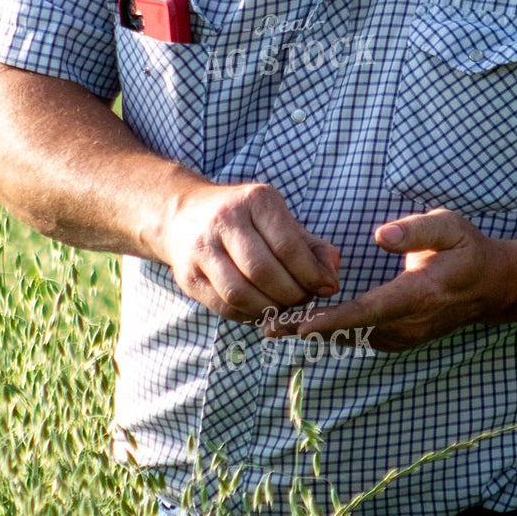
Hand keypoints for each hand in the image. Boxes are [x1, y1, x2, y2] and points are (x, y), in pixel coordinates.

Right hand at [155, 177, 339, 320]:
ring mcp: (201, 248)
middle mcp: (224, 220)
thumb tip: (332, 276)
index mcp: (255, 200)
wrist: (184, 214)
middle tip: (303, 299)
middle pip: (263, 271)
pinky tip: (262, 310)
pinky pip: (223, 306)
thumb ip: (311, 246)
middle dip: (292, 294)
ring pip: (240, 292)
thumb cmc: (245, 220)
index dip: (311, 274)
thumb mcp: (278, 219)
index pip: (287, 246)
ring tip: (283, 306)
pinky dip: (249, 315)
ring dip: (270, 308)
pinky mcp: (187, 275)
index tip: (325, 287)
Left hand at [262, 209, 512, 352]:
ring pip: (351, 339)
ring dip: (314, 334)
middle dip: (308, 330)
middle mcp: (408, 325)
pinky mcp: (396, 339)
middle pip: (351, 331)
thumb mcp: (451, 227)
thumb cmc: (468, 249)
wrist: (492, 286)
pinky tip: (299, 325)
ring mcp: (403, 336)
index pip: (368, 313)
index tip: (299, 327)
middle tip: (266, 326)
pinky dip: (329, 333)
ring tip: (271, 326)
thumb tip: (380, 235)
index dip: (332, 321)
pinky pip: (358, 338)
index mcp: (418, 296)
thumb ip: (416, 230)